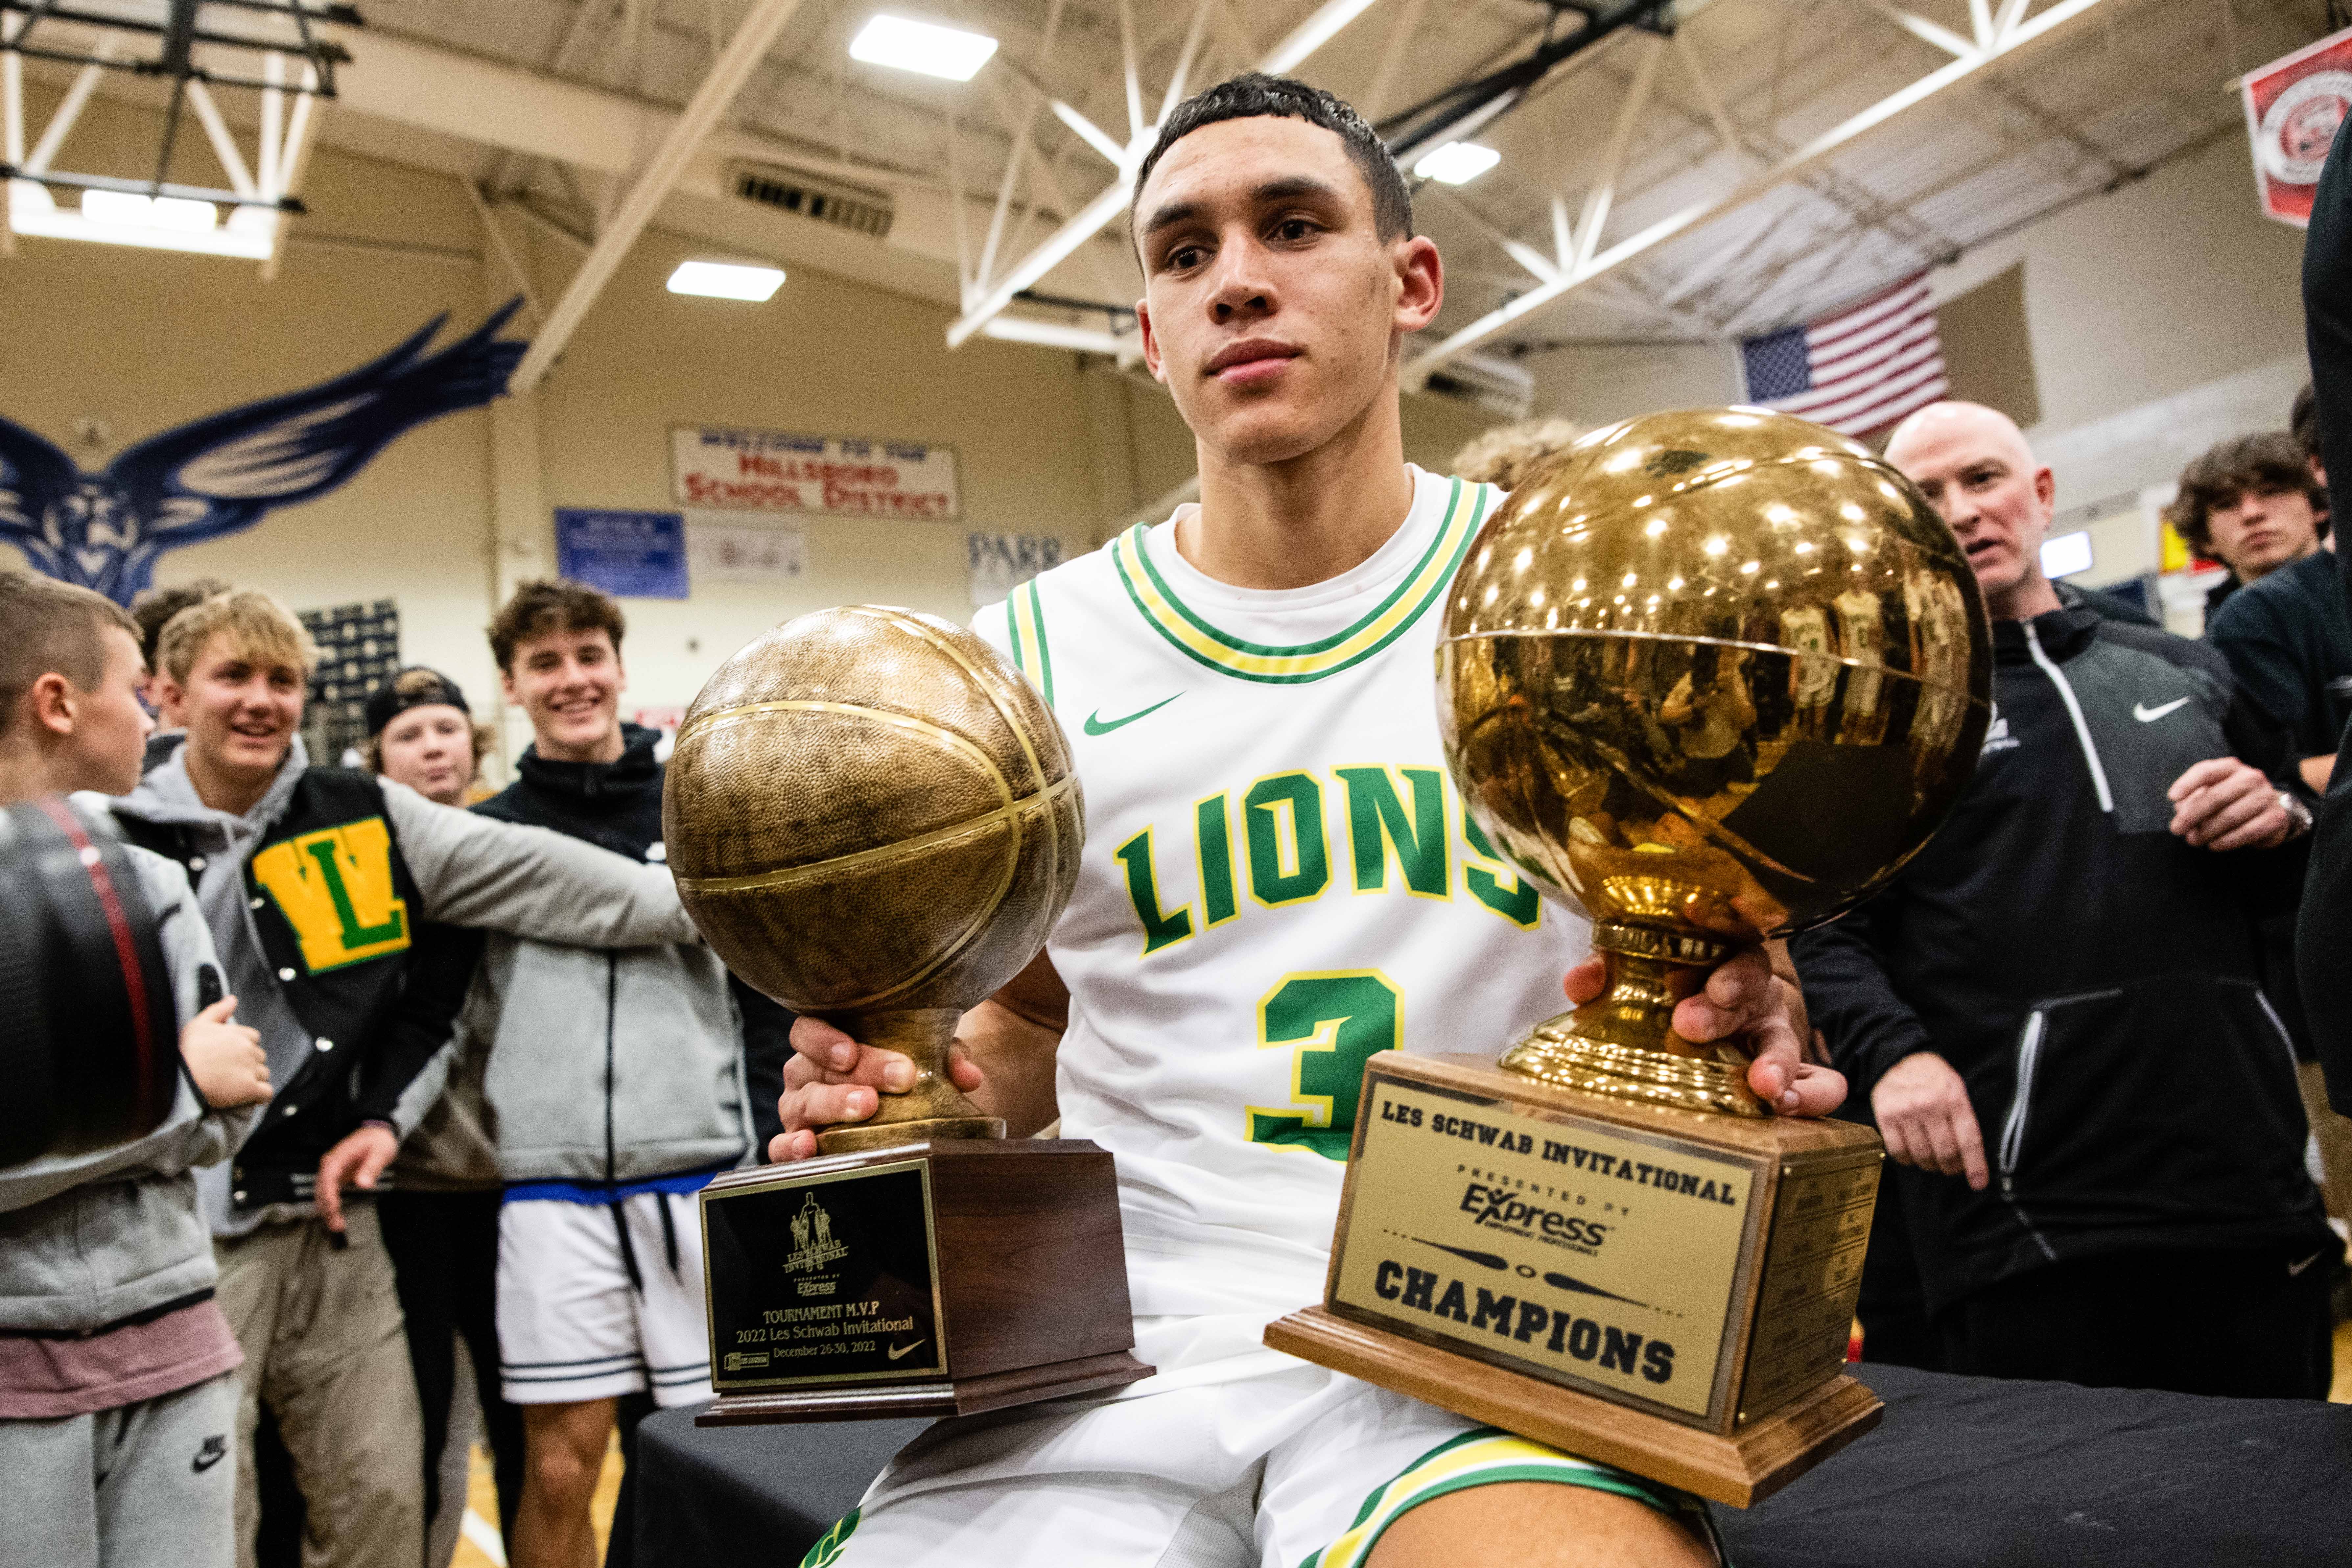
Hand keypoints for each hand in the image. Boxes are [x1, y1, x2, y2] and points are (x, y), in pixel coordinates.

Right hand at [181, 997, 269, 1107]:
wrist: (179, 1079)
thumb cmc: (185, 1052)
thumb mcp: (198, 1025)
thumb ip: (218, 1010)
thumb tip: (232, 999)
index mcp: (239, 1034)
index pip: (253, 1038)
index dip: (243, 1047)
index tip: (229, 1056)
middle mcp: (249, 1050)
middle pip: (259, 1056)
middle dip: (248, 1063)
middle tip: (229, 1072)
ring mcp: (251, 1069)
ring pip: (263, 1074)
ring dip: (254, 1079)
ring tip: (234, 1085)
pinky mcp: (250, 1089)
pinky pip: (267, 1093)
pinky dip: (261, 1096)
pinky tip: (250, 1097)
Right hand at [315, 1124, 397, 1233]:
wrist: (377, 1134)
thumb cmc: (379, 1141)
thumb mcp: (380, 1152)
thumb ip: (371, 1167)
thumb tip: (363, 1184)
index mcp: (339, 1156)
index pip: (328, 1177)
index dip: (329, 1194)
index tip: (333, 1209)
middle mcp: (331, 1164)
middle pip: (322, 1188)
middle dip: (327, 1208)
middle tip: (337, 1225)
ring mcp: (332, 1171)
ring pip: (323, 1193)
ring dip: (327, 1210)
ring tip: (337, 1226)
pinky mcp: (336, 1177)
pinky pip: (329, 1193)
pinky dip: (330, 1205)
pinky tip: (335, 1217)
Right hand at [769, 1017, 985, 1162]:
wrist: (893, 1108)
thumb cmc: (899, 1074)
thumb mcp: (924, 1059)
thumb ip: (945, 1059)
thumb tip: (970, 1077)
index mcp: (826, 1045)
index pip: (807, 1032)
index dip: (823, 1040)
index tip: (851, 1052)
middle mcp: (804, 1074)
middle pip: (812, 1069)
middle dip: (854, 1076)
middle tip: (891, 1085)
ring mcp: (797, 1110)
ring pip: (801, 1105)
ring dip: (833, 1106)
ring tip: (866, 1109)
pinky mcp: (795, 1144)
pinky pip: (780, 1148)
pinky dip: (791, 1149)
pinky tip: (811, 1148)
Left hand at [1563, 948, 1845, 1116]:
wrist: (1707, 1013)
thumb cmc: (1670, 987)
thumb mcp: (1637, 971)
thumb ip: (1610, 971)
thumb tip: (1580, 982)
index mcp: (1718, 956)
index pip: (1730, 945)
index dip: (1718, 958)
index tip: (1704, 976)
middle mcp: (1752, 992)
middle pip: (1749, 989)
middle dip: (1720, 1009)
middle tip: (1689, 1024)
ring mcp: (1774, 1033)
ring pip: (1786, 1040)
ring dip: (1775, 1062)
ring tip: (1765, 1087)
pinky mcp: (1791, 1073)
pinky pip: (1820, 1082)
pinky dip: (1811, 1094)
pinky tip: (1789, 1107)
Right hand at [1870, 1052, 1986, 1188]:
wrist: (1898, 1059)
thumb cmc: (1933, 1079)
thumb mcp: (1956, 1090)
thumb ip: (1963, 1120)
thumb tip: (1969, 1158)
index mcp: (1953, 1098)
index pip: (1968, 1140)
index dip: (1975, 1166)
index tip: (1978, 1183)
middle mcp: (1929, 1105)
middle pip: (1945, 1152)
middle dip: (1951, 1167)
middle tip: (1951, 1168)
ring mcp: (1905, 1111)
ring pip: (1922, 1155)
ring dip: (1930, 1165)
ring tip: (1932, 1161)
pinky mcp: (1885, 1116)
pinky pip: (1898, 1151)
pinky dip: (1907, 1159)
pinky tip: (1912, 1154)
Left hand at [2167, 758, 2288, 849]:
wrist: (2271, 810)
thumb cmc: (2233, 800)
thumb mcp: (2213, 792)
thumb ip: (2194, 797)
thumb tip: (2180, 809)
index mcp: (2231, 767)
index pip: (2206, 771)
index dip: (2187, 783)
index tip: (2171, 798)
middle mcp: (2251, 778)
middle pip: (2215, 797)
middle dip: (2191, 815)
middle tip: (2176, 829)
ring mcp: (2265, 797)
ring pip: (2229, 817)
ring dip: (2206, 832)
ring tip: (2193, 840)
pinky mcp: (2274, 818)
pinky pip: (2245, 833)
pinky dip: (2225, 841)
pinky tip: (2213, 845)